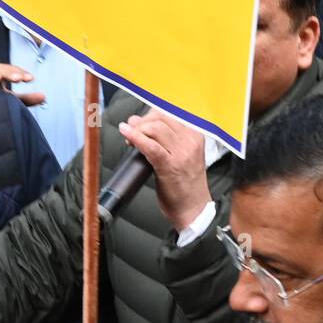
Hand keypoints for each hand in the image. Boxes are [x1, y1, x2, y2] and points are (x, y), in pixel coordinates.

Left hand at [118, 110, 209, 230]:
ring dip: (137, 130)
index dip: (150, 115)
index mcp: (195, 136)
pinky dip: (136, 138)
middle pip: (161, 118)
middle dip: (141, 122)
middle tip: (130, 130)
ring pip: (155, 128)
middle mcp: (190, 141)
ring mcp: (182, 153)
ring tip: (129, 138)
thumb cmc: (185, 184)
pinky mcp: (170, 166)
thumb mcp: (183, 155)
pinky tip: (126, 135)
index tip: (139, 122)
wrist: (193, 208)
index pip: (170, 113)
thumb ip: (166, 139)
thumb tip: (139, 122)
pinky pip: (150, 146)